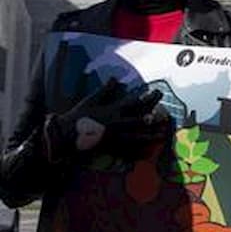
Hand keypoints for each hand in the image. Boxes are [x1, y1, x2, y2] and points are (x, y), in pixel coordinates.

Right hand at [45, 78, 164, 160]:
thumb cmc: (77, 116)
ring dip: (150, 135)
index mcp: (112, 110)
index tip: (158, 93)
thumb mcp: (91, 100)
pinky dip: (136, 152)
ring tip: (161, 135)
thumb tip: (115, 78)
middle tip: (165, 115)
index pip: (134, 103)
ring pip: (136, 136)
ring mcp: (113, 137)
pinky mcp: (109, 148)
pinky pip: (126, 151)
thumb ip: (105, 90)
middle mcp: (116, 123)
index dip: (148, 98)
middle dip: (154, 117)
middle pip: (139, 119)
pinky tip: (146, 153)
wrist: (63, 136)